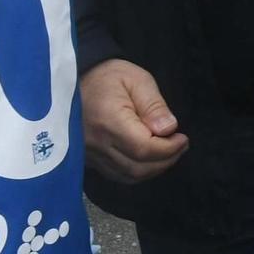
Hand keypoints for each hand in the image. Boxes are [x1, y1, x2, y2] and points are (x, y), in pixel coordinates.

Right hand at [80, 59, 189, 182]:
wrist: (70, 83)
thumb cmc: (107, 77)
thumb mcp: (137, 80)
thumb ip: (154, 105)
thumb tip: (168, 129)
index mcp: (108, 121)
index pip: (143, 148)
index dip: (168, 149)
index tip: (183, 139)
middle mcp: (96, 143)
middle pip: (137, 168)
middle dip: (165, 161)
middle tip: (180, 145)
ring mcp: (89, 154)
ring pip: (128, 176)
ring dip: (153, 169)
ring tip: (168, 151)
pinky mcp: (88, 159)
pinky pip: (116, 174)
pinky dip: (137, 172)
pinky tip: (149, 158)